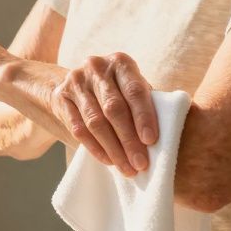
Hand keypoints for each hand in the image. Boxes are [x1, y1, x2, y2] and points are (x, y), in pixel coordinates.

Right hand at [52, 53, 157, 176]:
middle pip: (114, 109)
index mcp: (120, 62)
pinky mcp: (61, 97)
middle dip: (129, 140)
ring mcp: (76, 82)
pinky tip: (109, 161)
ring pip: (96, 122)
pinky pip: (78, 129)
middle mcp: (96, 67)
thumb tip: (170, 131)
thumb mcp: (133, 87)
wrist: (78, 83)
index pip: (135, 91)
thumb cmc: (117, 89)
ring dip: (113, 149)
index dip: (144, 117)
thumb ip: (148, 103)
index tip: (151, 141)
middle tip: (140, 163)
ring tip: (127, 168)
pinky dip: (95, 148)